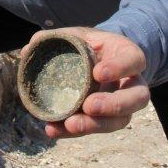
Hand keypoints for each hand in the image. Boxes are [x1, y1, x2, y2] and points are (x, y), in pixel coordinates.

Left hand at [20, 27, 150, 139]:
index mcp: (129, 56)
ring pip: (121, 121)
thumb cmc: (90, 45)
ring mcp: (124, 105)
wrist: (98, 60)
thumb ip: (57, 37)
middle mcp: (133, 83)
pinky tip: (54, 130)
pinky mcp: (107, 120)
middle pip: (137, 98)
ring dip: (96, 125)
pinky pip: (96, 129)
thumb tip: (30, 48)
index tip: (98, 73)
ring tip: (71, 124)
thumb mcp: (78, 35)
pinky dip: (73, 132)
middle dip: (114, 105)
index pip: (134, 61)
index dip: (120, 68)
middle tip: (89, 106)